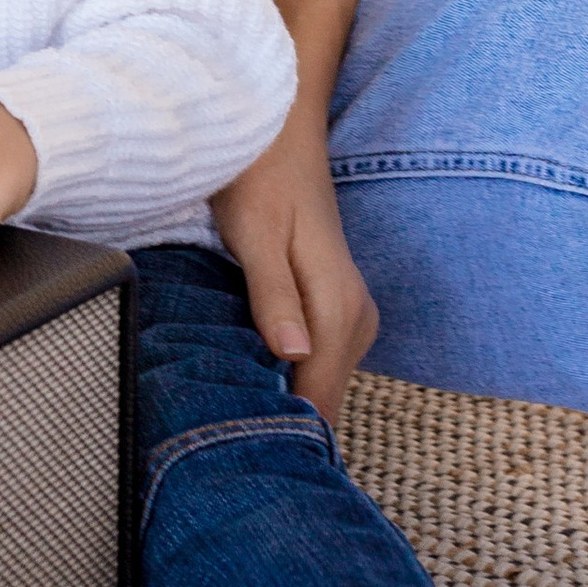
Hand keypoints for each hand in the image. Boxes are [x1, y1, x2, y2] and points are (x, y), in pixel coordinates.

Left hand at [212, 91, 379, 425]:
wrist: (283, 125)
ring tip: (240, 421)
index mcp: (339, 306)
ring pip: (323, 380)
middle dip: (286, 423)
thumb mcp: (257, 233)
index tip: (248, 461)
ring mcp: (349, 310)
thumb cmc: (260, 173)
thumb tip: (292, 357)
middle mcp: (356, 316)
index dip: (286, 432)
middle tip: (230, 450)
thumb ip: (274, 296)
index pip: (321, 397)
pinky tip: (259, 380)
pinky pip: (320, 358)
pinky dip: (293, 374)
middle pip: (325, 396)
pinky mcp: (335, 303)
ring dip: (288, 399)